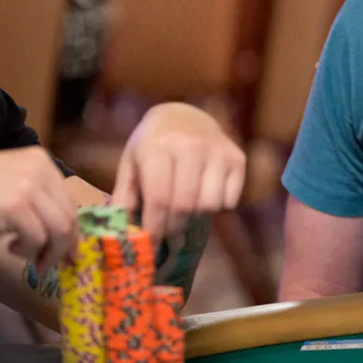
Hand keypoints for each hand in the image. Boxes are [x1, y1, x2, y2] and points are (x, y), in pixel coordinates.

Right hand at [0, 146, 76, 272]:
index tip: (66, 251)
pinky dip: (29, 251)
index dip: (70, 229)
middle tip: (50, 263)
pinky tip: (11, 250)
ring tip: (30, 260)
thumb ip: (35, 196)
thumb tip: (61, 227)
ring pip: (60, 229)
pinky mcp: (16, 206)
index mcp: (39, 159)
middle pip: (69, 215)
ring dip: (49, 252)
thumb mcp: (7, 184)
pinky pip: (39, 238)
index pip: (68, 200)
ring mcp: (28, 185)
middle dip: (63, 246)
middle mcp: (39, 167)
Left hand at [110, 103, 245, 245]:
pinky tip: (204, 193)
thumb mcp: (131, 165)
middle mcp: (190, 145)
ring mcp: (217, 150)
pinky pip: (229, 201)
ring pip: (209, 206)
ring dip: (196, 217)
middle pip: (185, 206)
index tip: (150, 247)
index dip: (154, 229)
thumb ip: (125, 199)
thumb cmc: (151, 146)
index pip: (159, 200)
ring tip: (184, 208)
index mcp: (157, 147)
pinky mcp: (237, 157)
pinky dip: (217, 206)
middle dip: (173, 229)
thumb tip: (125, 238)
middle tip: (166, 236)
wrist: (183, 115)